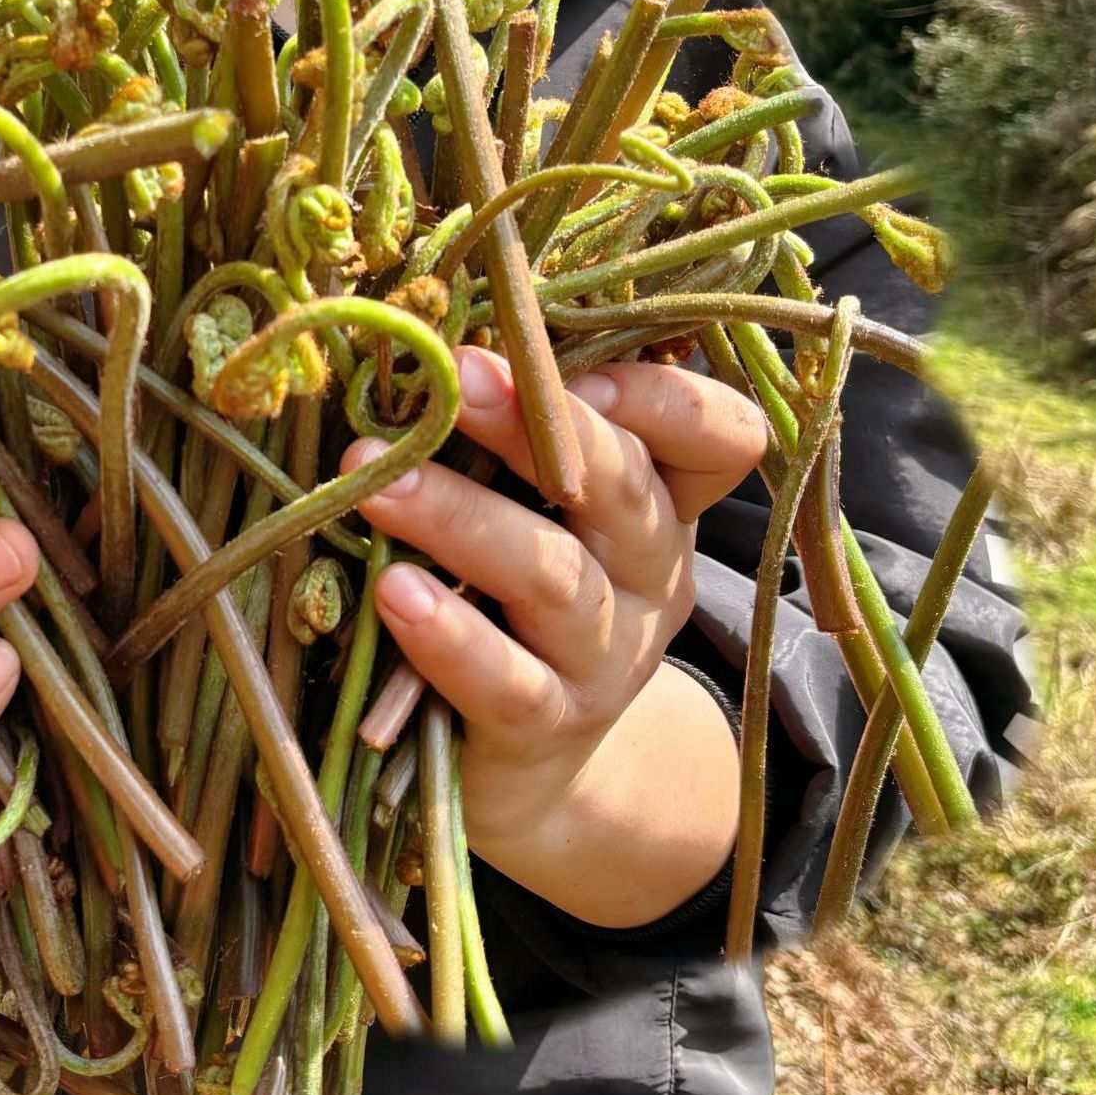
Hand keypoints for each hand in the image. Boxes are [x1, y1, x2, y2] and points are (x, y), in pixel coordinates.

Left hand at [344, 345, 770, 928]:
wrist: (538, 769)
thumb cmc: (520, 598)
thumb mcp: (546, 511)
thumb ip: (525, 434)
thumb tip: (431, 325)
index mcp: (663, 503)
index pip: (718, 436)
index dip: (661, 396)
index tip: (572, 360)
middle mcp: (650, 575)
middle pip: (622, 487)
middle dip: (539, 423)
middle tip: (456, 376)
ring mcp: (606, 658)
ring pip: (553, 576)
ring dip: (462, 518)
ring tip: (377, 481)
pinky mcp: (546, 726)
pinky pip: (507, 680)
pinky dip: (450, 635)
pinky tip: (394, 593)